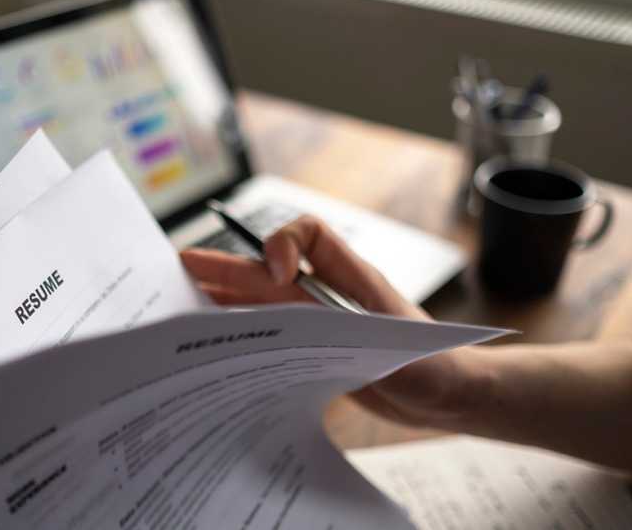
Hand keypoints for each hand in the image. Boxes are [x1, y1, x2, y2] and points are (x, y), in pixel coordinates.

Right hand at [180, 215, 485, 429]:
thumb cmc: (434, 363)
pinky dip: (244, 334)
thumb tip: (289, 291)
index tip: (277, 276)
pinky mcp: (317, 350)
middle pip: (271, 271)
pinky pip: (272, 335)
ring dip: (227, 299)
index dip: (284, 243)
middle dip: (226, 267)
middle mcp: (331, 293)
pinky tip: (219, 345)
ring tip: (183, 302)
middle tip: (182, 264)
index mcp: (351, 277)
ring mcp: (321, 322)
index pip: (311, 235)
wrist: (450, 397)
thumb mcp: (393, 339)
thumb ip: (341, 312)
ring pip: (265, 302)